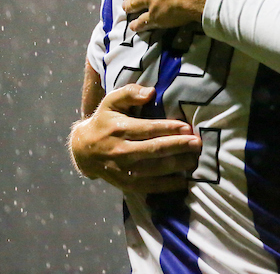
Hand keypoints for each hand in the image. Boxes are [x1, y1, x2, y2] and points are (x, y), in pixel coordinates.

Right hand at [69, 84, 200, 192]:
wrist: (82, 150)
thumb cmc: (105, 121)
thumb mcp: (111, 101)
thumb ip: (129, 93)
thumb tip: (151, 92)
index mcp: (118, 129)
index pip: (147, 129)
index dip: (168, 128)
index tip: (187, 128)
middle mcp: (120, 151)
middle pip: (152, 150)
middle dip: (177, 147)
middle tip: (197, 144)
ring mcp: (121, 170)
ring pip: (152, 170)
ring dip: (175, 166)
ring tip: (194, 160)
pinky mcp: (124, 184)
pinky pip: (146, 187)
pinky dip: (165, 186)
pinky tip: (182, 182)